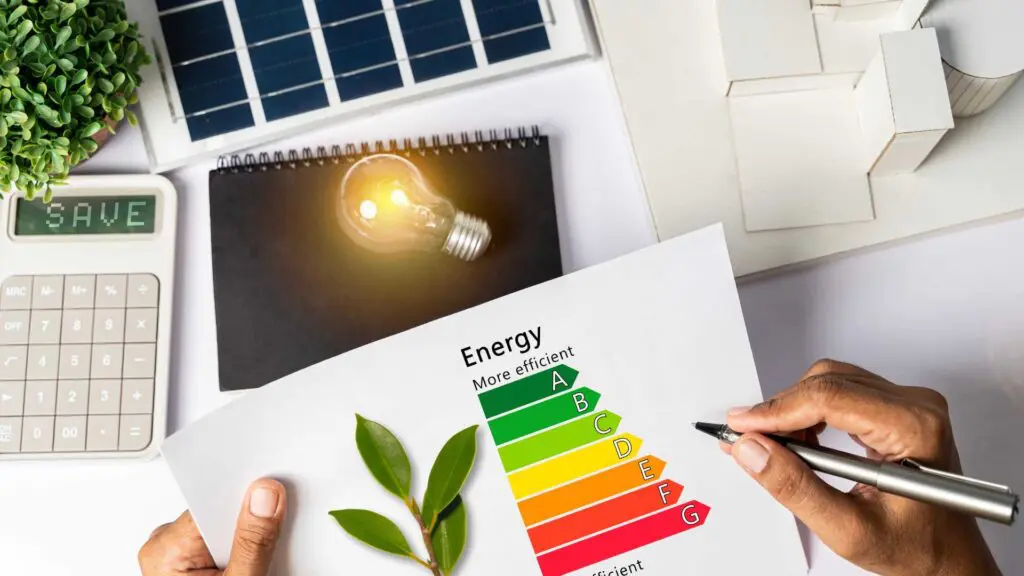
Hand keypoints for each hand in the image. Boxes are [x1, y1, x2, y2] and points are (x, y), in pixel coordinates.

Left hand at [139, 478, 286, 575]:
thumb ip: (252, 543)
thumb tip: (265, 495)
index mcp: (166, 549)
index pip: (214, 502)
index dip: (248, 494)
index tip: (277, 489)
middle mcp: (164, 547)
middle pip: (222, 514)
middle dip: (252, 520)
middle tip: (277, 534)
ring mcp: (175, 555)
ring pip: (225, 527)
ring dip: (250, 536)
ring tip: (266, 557)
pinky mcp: (188, 562)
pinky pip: (221, 540)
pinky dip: (243, 547)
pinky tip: (257, 559)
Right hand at [724, 360, 1000, 575]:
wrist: (948, 559)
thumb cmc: (917, 548)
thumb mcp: (848, 529)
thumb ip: (796, 488)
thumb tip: (752, 450)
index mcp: (914, 428)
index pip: (830, 398)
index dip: (777, 410)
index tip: (741, 425)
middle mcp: (916, 406)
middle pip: (828, 382)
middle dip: (781, 410)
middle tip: (750, 440)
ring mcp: (908, 404)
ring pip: (830, 382)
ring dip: (794, 411)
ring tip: (777, 448)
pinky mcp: (896, 408)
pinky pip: (841, 392)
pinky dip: (810, 414)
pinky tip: (800, 442)